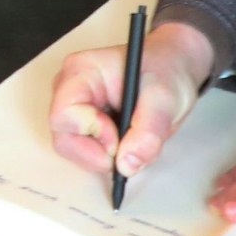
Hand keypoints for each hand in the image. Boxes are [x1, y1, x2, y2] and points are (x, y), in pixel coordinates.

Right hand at [49, 20, 215, 185]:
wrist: (172, 69)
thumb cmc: (166, 71)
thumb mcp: (164, 99)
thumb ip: (148, 133)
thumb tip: (127, 166)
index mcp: (82, 71)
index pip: (64, 115)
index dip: (91, 134)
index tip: (120, 140)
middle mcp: (69, 87)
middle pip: (63, 137)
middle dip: (96, 153)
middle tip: (127, 149)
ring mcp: (73, 105)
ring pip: (71, 148)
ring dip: (103, 156)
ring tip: (131, 139)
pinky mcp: (81, 121)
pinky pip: (82, 151)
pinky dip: (105, 155)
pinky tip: (125, 139)